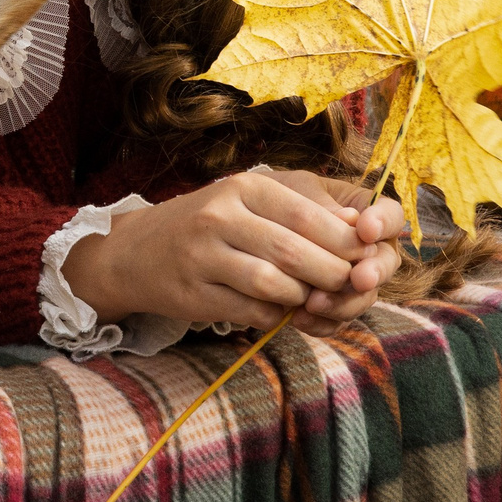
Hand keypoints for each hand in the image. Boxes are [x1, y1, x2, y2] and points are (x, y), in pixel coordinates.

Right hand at [61, 169, 405, 338]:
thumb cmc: (212, 224)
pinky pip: (252, 310)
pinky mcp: (193, 293)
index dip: (347, 243)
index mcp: (245, 186)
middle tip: (345, 285)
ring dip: (304, 298)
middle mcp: (221, 215)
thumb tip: (364, 230)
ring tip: (310, 297)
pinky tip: (277, 308)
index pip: (310, 216)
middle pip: (297, 252)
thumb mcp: (254, 200)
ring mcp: (203, 255)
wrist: (138, 250)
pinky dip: (276, 315)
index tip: (363, 258)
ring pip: (275, 285)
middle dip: (332, 276)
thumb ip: (307, 208)